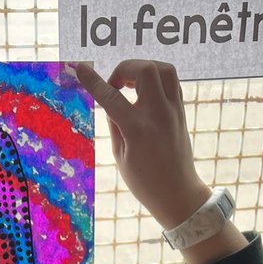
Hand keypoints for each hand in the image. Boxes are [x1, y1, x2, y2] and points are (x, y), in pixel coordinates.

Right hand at [76, 59, 210, 229]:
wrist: (178, 194)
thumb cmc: (146, 182)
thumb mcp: (121, 157)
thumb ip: (114, 125)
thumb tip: (110, 103)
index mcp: (138, 130)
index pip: (111, 97)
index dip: (93, 81)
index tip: (81, 69)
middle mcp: (158, 115)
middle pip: (144, 69)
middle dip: (124, 69)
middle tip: (115, 86)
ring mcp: (173, 111)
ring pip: (163, 68)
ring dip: (143, 69)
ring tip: (131, 84)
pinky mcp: (181, 111)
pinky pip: (171, 81)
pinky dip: (156, 78)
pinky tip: (145, 92)